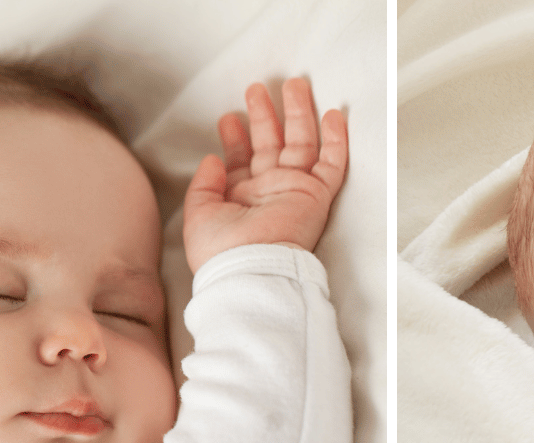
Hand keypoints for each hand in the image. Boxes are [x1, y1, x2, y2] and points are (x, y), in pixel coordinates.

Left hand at [182, 77, 347, 272]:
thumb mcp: (198, 214)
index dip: (236, 137)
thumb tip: (213, 158)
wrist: (250, 268)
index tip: (229, 118)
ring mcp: (294, 190)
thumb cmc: (221, 250)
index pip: (242, 160)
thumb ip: (204, 184)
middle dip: (265, 115)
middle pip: (271, 143)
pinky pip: (332, 164)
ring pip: (301, 143)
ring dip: (298, 113)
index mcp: (241, 196)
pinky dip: (335, 140)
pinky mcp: (316, 195)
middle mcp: (268, 190)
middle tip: (257, 88)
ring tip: (294, 84)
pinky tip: (333, 115)